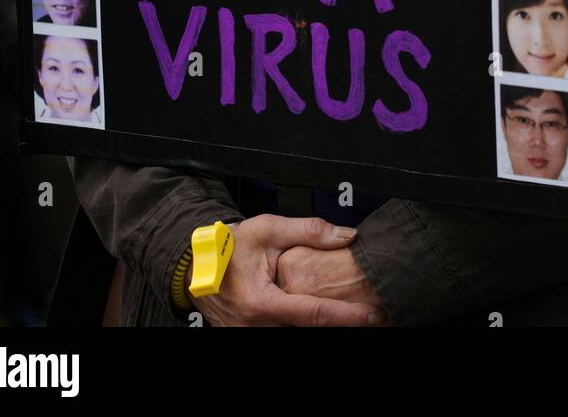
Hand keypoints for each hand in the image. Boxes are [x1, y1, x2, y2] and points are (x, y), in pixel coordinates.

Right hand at [186, 215, 383, 327]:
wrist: (193, 263)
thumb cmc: (227, 246)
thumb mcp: (268, 230)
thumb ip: (309, 231)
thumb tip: (346, 235)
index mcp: (261, 304)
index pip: (315, 315)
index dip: (348, 316)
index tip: (374, 315)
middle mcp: (256, 328)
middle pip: (308, 330)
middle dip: (340, 322)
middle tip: (368, 313)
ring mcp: (250, 336)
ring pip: (295, 334)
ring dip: (321, 324)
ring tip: (347, 314)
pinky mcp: (247, 337)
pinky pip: (281, 332)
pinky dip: (301, 325)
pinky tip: (316, 315)